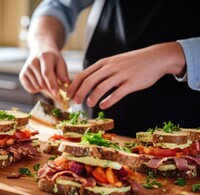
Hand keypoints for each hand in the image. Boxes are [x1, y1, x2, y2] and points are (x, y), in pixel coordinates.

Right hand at [19, 49, 69, 98]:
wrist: (40, 51)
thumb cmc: (52, 59)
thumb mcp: (60, 62)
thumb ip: (63, 73)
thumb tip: (66, 83)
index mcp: (44, 57)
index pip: (47, 73)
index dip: (52, 84)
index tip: (56, 93)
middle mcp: (33, 62)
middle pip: (42, 83)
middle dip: (51, 89)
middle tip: (57, 91)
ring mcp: (26, 69)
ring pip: (37, 87)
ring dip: (44, 88)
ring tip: (47, 81)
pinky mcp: (22, 75)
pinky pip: (30, 89)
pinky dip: (37, 89)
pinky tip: (40, 81)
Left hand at [67, 42, 185, 108]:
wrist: (156, 58)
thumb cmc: (132, 63)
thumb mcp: (114, 62)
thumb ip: (101, 72)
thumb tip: (86, 84)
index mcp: (104, 63)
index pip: (83, 75)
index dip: (74, 86)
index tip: (69, 95)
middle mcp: (110, 68)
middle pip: (89, 81)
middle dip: (79, 93)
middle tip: (75, 102)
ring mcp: (121, 75)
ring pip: (101, 87)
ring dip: (93, 97)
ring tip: (89, 104)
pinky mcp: (132, 83)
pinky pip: (117, 93)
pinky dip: (108, 101)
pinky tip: (103, 106)